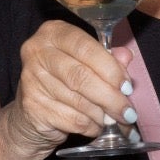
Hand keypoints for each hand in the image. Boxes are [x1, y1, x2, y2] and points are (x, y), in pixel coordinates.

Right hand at [7, 19, 133, 157]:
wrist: (34, 113)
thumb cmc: (66, 81)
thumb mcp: (88, 62)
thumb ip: (108, 58)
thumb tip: (126, 57)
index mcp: (54, 33)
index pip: (86, 48)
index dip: (111, 69)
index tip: (128, 87)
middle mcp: (37, 52)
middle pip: (81, 76)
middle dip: (111, 97)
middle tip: (128, 112)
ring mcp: (31, 79)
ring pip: (79, 101)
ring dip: (102, 114)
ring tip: (113, 119)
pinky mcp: (31, 107)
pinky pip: (72, 120)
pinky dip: (90, 126)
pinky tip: (95, 126)